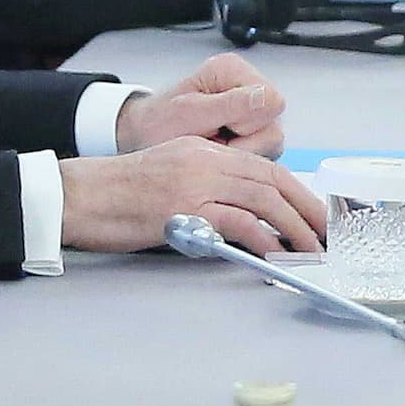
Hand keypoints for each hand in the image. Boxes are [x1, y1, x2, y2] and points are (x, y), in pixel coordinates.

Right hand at [62, 140, 327, 257]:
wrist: (79, 195)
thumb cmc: (119, 193)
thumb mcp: (172, 174)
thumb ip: (208, 186)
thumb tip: (244, 216)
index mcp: (206, 151)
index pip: (265, 167)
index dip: (297, 192)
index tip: (315, 214)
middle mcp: (206, 161)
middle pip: (273, 181)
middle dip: (305, 210)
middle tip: (325, 234)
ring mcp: (196, 183)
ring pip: (262, 199)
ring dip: (292, 227)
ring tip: (309, 250)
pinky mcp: (183, 209)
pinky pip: (235, 222)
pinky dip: (261, 239)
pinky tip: (274, 255)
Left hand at [117, 52, 287, 157]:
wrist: (146, 135)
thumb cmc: (159, 122)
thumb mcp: (188, 113)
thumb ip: (229, 104)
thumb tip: (268, 97)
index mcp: (233, 70)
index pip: (271, 101)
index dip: (247, 123)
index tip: (219, 127)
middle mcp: (249, 84)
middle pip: (273, 123)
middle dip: (242, 141)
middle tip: (211, 139)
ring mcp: (254, 107)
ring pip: (271, 139)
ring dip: (240, 150)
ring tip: (213, 144)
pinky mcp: (254, 127)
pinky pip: (263, 150)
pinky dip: (240, 155)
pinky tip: (219, 149)